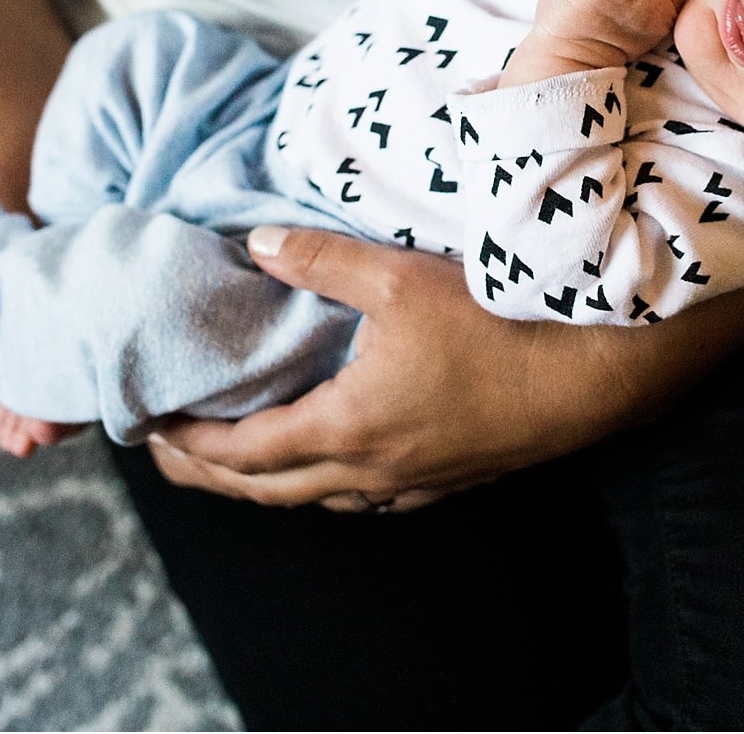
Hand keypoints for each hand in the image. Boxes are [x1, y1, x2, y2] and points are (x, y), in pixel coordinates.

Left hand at [147, 227, 650, 510]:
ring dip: (267, 485)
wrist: (596, 376)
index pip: (242, 452)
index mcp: (348, 427)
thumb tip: (257, 243)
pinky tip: (337, 469)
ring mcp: (413, 482)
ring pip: (318, 500)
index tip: (147, 429)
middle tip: (165, 456)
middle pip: (268, 490)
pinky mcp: (451, 479)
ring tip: (237, 461)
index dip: (188, 444)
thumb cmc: (502, 324)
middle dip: (208, 476)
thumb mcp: (401, 277)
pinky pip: (370, 499)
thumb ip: (323, 260)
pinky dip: (330, 488)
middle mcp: (372, 470)